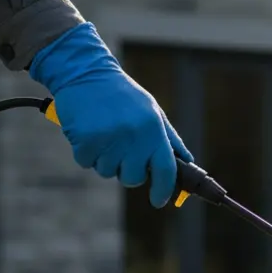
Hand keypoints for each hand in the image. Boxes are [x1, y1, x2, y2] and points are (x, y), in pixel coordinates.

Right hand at [29, 22, 193, 207]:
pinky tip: (89, 132)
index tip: (159, 200)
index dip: (164, 190)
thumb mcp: (152, 111)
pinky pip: (87, 163)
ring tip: (104, 134)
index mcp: (153, 129)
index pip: (166, 170)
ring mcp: (109, 140)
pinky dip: (87, 153)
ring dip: (105, 160)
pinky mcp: (85, 141)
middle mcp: (134, 136)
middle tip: (122, 151)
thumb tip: (186, 162)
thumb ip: (169, 139)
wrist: (85, 72)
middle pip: (133, 178)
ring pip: (108, 172)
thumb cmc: (122, 95)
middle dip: (127, 170)